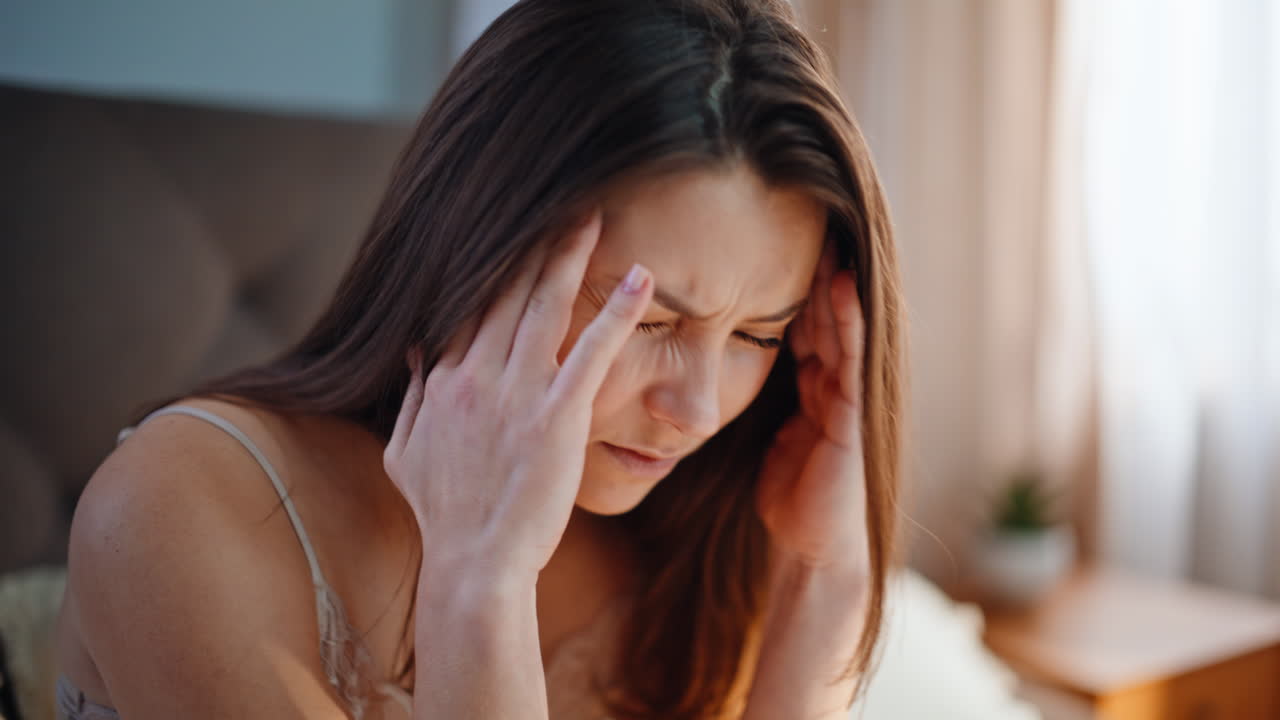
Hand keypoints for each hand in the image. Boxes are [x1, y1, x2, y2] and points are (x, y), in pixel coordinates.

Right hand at [383, 210, 653, 579]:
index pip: (467, 305)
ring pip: (543, 307)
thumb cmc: (444, 515)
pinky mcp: (557, 417)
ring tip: (592, 216)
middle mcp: (474, 377)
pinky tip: (638, 276)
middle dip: (532, 242)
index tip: (511, 228)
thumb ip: (408, 396)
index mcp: (441, 382)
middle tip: (559, 198)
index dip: (490, 262)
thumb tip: (414, 351)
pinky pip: (591, 352)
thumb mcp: (403, 452)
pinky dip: (616, 311)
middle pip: (504, 292)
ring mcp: (516, 394)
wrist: (473, 564)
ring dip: (569, 256)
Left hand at [756, 243, 869, 575]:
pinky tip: (839, 284)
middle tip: (801, 216)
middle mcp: (831, 383)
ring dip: (833, 281)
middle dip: (812, 271)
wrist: (812, 548)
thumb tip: (708, 377)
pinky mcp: (854, 413)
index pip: (797, 322)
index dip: (785, 283)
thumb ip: (750, 403)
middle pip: (821, 314)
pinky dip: (847, 319)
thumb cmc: (787, 498)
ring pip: (840, 325)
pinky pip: (850, 356)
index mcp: (808, 386)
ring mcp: (847, 396)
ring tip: (826, 232)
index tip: (764, 238)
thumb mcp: (764, 437)